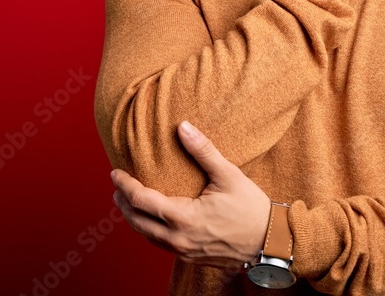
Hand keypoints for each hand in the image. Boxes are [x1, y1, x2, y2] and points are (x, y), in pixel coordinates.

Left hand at [111, 121, 270, 272]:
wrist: (269, 242)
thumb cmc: (251, 208)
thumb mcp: (228, 175)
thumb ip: (203, 150)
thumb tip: (183, 127)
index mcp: (183, 218)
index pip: (141, 201)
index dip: (125, 185)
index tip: (116, 173)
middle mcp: (178, 238)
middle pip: (137, 221)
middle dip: (123, 203)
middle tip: (117, 186)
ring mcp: (183, 251)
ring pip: (147, 236)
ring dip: (133, 218)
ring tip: (128, 202)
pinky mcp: (190, 257)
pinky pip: (160, 244)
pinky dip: (149, 230)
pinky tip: (152, 220)